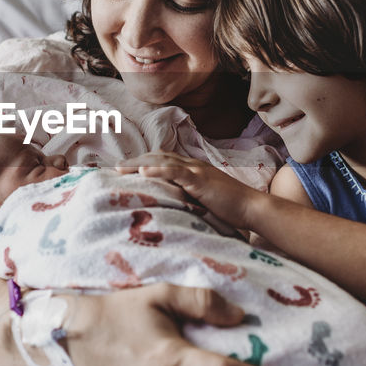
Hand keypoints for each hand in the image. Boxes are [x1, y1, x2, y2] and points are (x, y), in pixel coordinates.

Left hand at [117, 151, 263, 229]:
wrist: (251, 207)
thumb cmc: (230, 208)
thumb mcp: (204, 200)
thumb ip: (188, 197)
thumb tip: (172, 205)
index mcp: (192, 168)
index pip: (162, 160)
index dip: (142, 162)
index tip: (124, 170)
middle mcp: (192, 164)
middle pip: (157, 156)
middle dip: (134, 161)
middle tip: (114, 168)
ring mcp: (196, 170)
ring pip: (162, 161)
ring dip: (139, 164)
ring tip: (120, 169)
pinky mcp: (200, 180)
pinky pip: (176, 171)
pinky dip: (158, 169)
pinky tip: (143, 171)